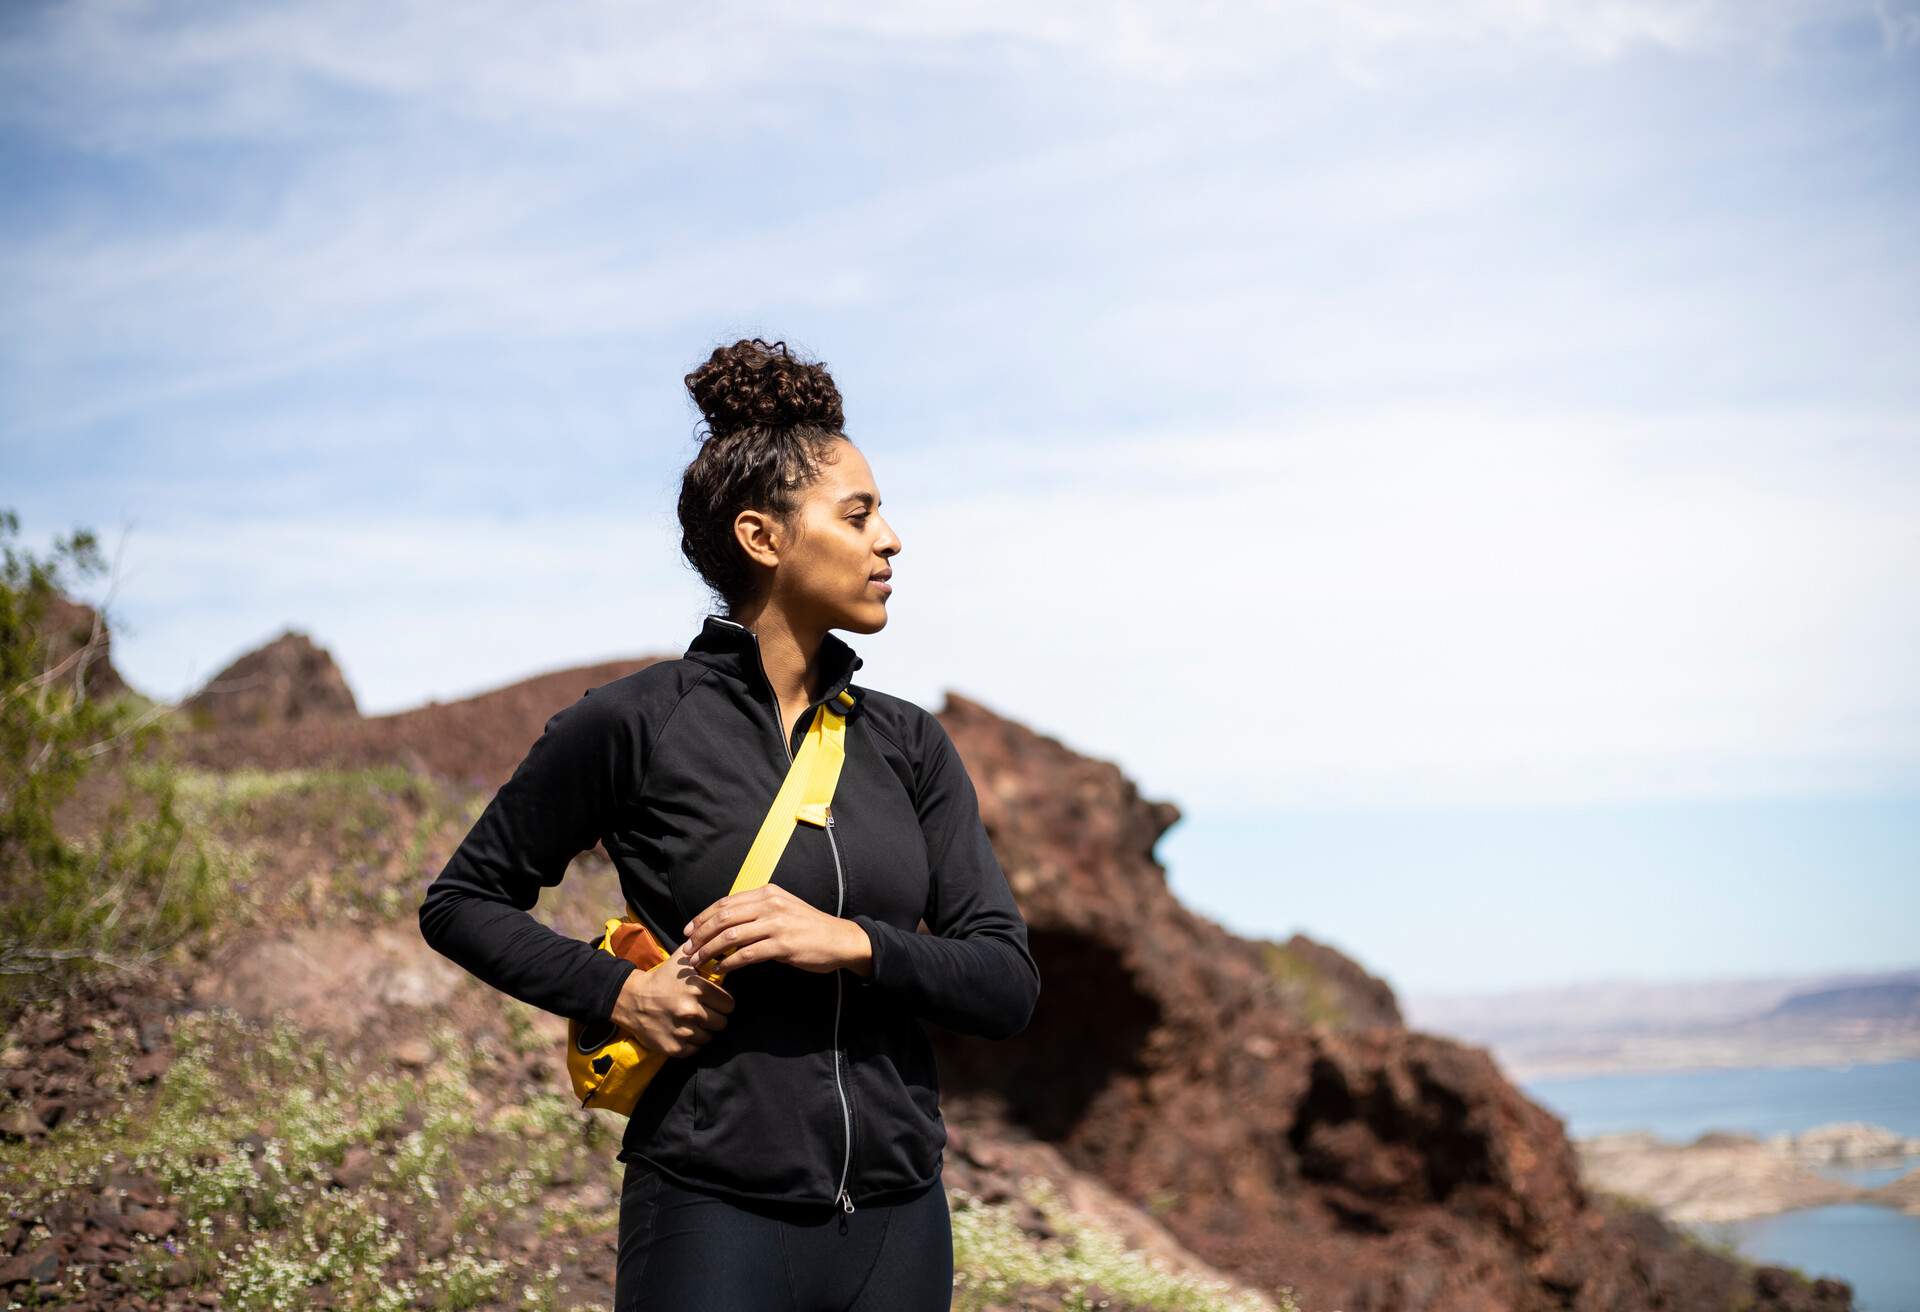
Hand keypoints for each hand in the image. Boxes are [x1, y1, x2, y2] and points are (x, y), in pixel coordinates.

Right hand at [609, 937, 734, 1056]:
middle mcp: (691, 1011)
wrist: (631, 1000)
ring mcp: (682, 1031)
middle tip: (701, 1012)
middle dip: (713, 1017)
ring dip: (701, 1031)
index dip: (722, 1003)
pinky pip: (695, 1049)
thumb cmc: (661, 979)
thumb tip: (724, 946)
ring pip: (708, 1037)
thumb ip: (703, 950)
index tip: (713, 1002)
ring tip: (688, 1021)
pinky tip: (681, 1032)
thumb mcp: (681, 959)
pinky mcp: (674, 1047)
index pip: (728, 1005)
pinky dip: (690, 1043)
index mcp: (698, 989)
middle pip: (721, 1023)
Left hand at [681, 885, 872, 976]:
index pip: (725, 903)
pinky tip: (720, 969)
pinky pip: (747, 954)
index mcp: (767, 893)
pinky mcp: (782, 944)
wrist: (840, 939)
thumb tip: (726, 922)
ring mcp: (777, 923)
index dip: (703, 917)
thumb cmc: (809, 927)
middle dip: (700, 935)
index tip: (689, 931)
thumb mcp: (783, 908)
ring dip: (709, 950)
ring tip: (698, 962)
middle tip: (687, 949)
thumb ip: (757, 910)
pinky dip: (729, 963)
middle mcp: (770, 904)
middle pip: (723, 917)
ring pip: (731, 936)